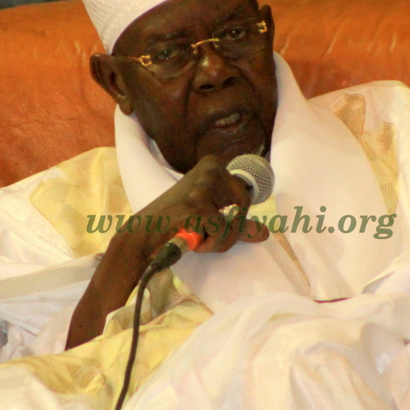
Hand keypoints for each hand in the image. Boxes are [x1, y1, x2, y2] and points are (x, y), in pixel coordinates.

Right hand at [66, 155, 267, 347]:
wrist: (144, 234)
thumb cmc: (176, 223)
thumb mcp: (210, 218)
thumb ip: (237, 224)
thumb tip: (266, 233)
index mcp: (213, 165)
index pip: (245, 194)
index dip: (237, 217)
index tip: (218, 223)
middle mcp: (210, 168)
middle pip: (243, 205)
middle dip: (230, 231)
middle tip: (209, 238)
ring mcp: (202, 185)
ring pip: (233, 223)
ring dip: (218, 240)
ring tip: (197, 237)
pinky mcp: (196, 204)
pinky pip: (221, 233)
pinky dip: (210, 245)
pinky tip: (191, 240)